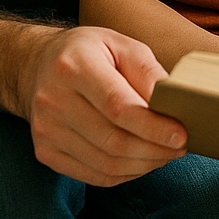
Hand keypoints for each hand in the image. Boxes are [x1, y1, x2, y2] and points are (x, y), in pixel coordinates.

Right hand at [21, 25, 187, 185]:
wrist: (37, 65)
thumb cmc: (88, 51)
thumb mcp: (120, 43)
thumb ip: (147, 70)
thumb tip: (172, 101)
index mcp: (74, 67)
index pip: (118, 107)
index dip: (153, 126)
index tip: (181, 134)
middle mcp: (54, 101)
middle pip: (113, 140)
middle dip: (154, 149)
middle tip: (181, 146)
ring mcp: (46, 131)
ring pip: (104, 163)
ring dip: (143, 164)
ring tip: (166, 154)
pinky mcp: (45, 152)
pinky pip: (91, 175)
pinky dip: (123, 174)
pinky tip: (142, 162)